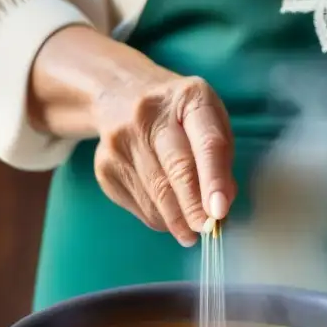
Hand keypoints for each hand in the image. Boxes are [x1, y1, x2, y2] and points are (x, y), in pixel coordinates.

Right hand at [93, 68, 235, 246]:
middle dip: (194, 208)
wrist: (120, 96)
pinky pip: (140, 206)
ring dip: (178, 220)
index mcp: (188, 98)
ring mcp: (121, 141)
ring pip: (157, 196)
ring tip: (191, 229)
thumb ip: (221, 159)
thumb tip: (220, 207)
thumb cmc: (178, 116)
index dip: (214, 180)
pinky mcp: (105, 167)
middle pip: (177, 170)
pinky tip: (167, 211)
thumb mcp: (208, 121)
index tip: (219, 212)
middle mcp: (149, 115)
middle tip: (207, 231)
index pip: (206, 143)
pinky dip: (160, 218)